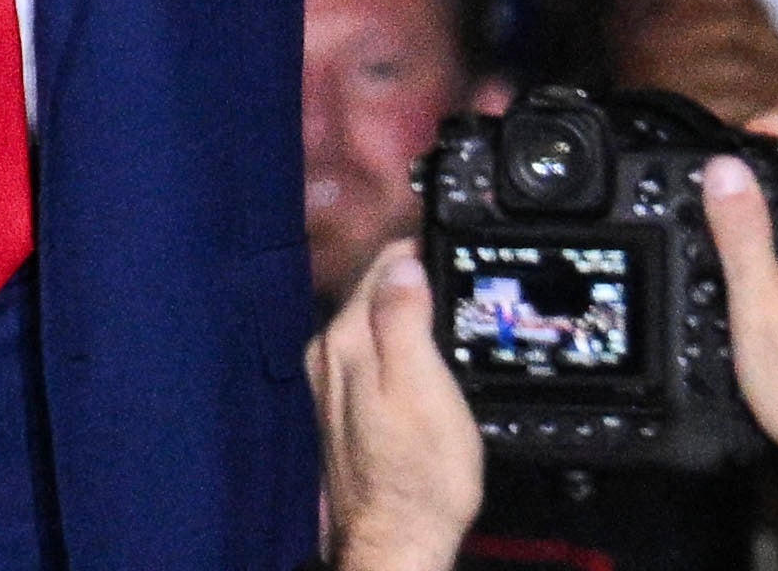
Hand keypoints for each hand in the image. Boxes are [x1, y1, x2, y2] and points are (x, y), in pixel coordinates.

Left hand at [309, 242, 481, 570]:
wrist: (396, 544)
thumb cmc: (419, 475)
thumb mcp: (424, 386)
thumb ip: (406, 318)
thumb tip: (402, 262)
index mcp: (346, 341)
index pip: (380, 267)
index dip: (418, 248)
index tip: (446, 237)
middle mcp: (328, 357)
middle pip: (371, 293)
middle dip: (408, 275)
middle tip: (449, 263)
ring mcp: (331, 387)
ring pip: (370, 324)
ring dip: (402, 308)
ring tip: (438, 297)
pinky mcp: (342, 413)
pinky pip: (371, 356)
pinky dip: (395, 343)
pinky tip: (418, 352)